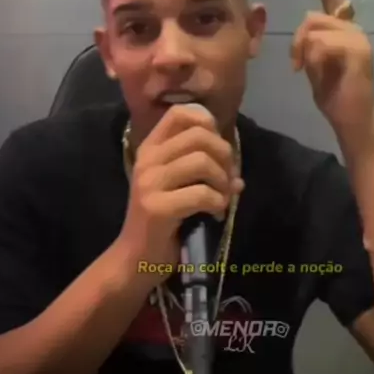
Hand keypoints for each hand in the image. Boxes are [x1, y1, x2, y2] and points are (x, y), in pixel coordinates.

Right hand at [118, 106, 243, 280]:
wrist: (134, 259)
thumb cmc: (161, 220)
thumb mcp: (179, 188)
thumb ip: (205, 173)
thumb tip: (238, 178)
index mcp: (150, 148)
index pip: (179, 113)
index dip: (207, 123)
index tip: (216, 147)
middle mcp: (147, 160)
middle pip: (199, 135)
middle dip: (224, 155)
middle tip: (227, 179)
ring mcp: (149, 183)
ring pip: (202, 161)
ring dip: (223, 181)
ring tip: (221, 198)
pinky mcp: (157, 208)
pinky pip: (202, 193)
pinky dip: (218, 203)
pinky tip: (215, 213)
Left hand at [291, 0, 373, 136]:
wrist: (354, 121)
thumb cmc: (335, 96)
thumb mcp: (314, 65)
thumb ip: (309, 44)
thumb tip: (302, 33)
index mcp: (344, 31)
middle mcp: (354, 29)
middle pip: (312, 17)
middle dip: (296, 40)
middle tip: (295, 65)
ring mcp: (358, 38)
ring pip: (315, 28)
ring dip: (302, 50)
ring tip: (305, 71)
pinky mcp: (358, 51)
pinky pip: (321, 43)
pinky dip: (311, 58)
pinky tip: (316, 73)